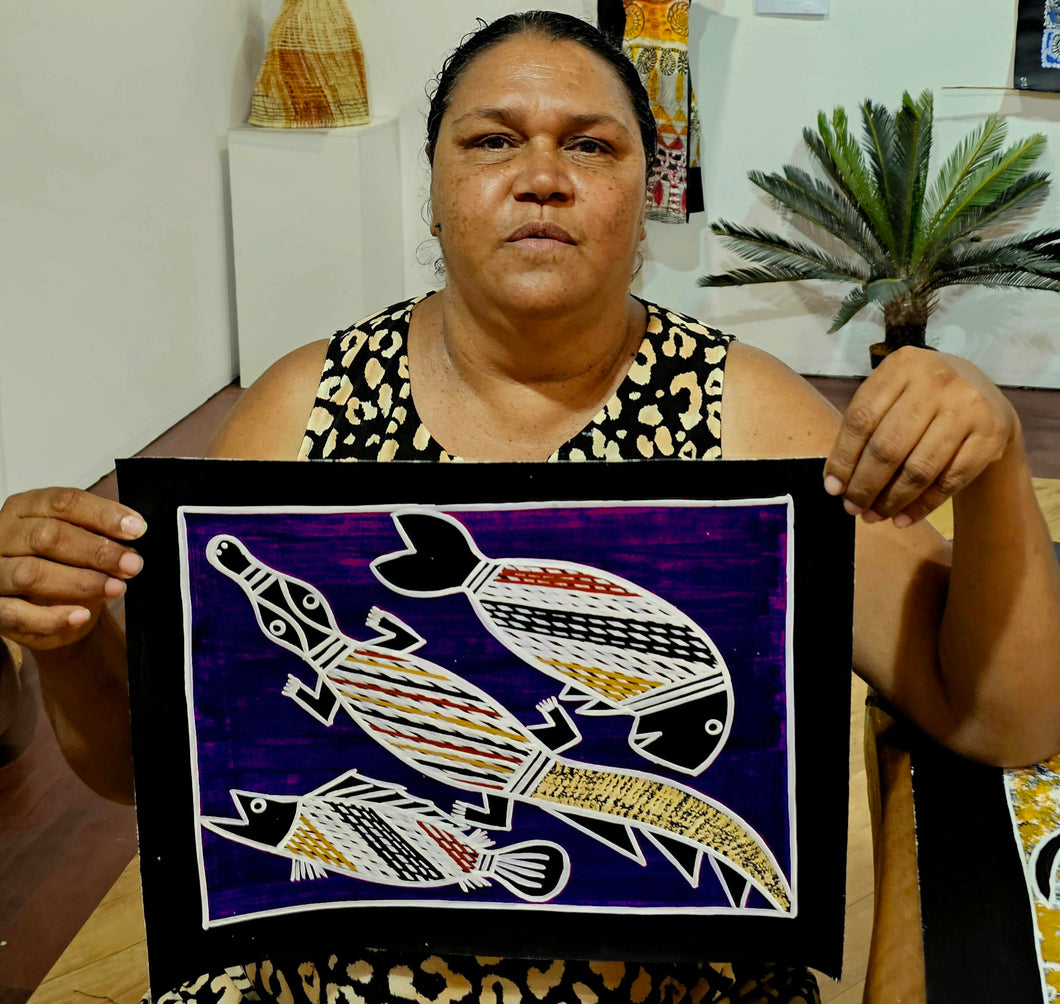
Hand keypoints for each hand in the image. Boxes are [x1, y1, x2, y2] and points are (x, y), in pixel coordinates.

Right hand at [0, 488, 145, 650]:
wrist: (46, 607)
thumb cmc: (65, 563)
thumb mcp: (82, 540)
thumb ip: (101, 534)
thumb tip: (132, 532)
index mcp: (26, 507)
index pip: (63, 503)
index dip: (102, 515)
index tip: (136, 529)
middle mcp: (3, 534)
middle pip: (47, 536)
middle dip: (96, 551)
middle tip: (131, 564)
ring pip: (31, 573)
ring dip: (79, 582)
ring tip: (115, 588)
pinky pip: (16, 614)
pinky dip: (52, 617)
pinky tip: (81, 615)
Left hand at [823, 347, 1016, 526]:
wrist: (985, 398)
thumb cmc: (921, 401)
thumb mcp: (892, 397)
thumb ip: (864, 430)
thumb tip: (836, 484)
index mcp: (901, 366)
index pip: (861, 419)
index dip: (843, 458)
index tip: (832, 488)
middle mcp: (937, 381)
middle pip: (888, 447)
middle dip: (865, 485)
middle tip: (852, 508)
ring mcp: (968, 407)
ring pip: (919, 468)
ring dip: (891, 501)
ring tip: (874, 516)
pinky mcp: (991, 435)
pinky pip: (949, 481)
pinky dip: (922, 506)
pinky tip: (903, 518)